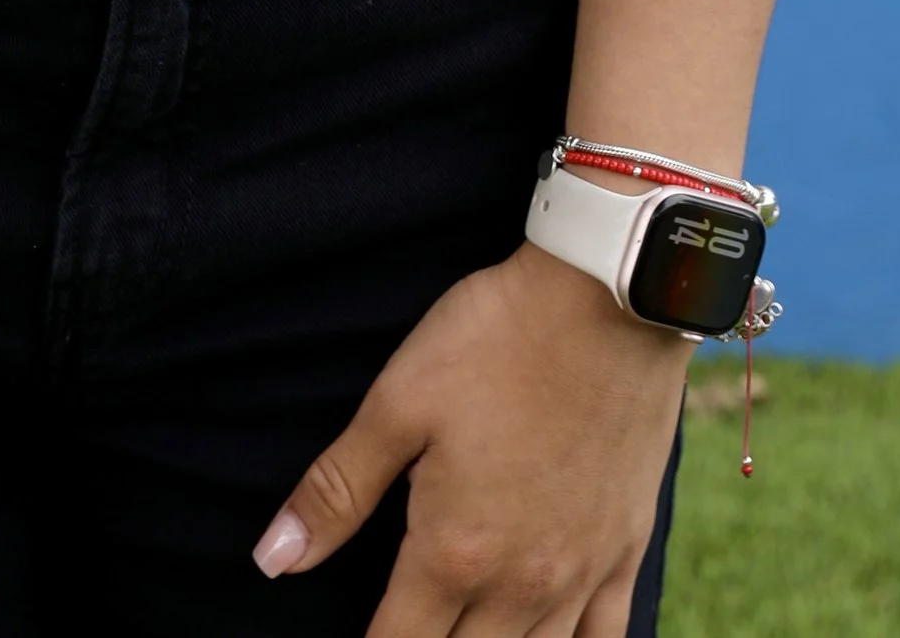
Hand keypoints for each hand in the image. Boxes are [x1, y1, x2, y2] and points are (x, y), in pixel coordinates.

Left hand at [253, 239, 685, 634]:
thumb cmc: (496, 339)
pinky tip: (546, 636)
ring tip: (461, 628)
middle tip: (406, 621)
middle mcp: (521, 584)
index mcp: (454, 553)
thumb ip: (337, 492)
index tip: (358, 636)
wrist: (609, 295)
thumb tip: (272, 561)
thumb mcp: (398, 402)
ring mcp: (582, 573)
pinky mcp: (627, 549)